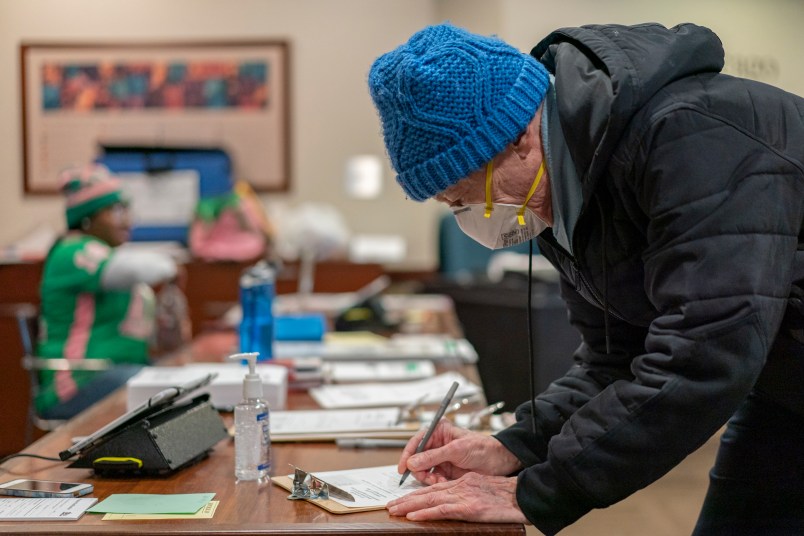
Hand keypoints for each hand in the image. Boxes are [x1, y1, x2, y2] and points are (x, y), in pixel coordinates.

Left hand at [387, 472, 526, 522]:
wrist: (524, 496)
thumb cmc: (508, 496)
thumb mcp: (484, 490)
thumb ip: (468, 494)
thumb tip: (456, 503)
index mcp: (464, 482)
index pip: (435, 488)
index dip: (417, 494)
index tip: (403, 500)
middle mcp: (460, 486)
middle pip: (428, 492)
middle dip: (407, 499)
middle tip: (390, 505)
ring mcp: (464, 496)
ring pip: (430, 500)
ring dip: (409, 506)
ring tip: (394, 510)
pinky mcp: (469, 507)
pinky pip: (442, 510)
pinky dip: (425, 513)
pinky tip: (413, 516)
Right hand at [397, 418, 521, 484]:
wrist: (498, 461)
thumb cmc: (481, 448)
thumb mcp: (456, 450)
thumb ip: (433, 456)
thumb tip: (412, 462)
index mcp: (438, 431)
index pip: (416, 441)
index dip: (408, 454)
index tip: (403, 467)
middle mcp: (436, 444)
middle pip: (416, 458)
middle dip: (419, 469)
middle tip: (425, 477)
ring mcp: (440, 458)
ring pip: (422, 470)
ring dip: (427, 477)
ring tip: (438, 480)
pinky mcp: (444, 470)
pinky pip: (431, 478)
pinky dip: (434, 482)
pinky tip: (443, 481)